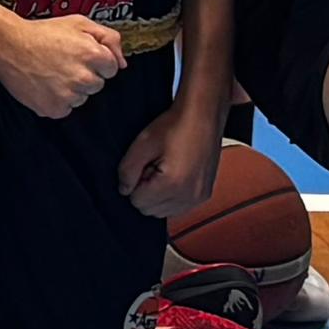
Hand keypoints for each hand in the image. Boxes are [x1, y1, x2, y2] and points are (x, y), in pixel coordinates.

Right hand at [0, 10, 130, 120]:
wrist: (7, 45)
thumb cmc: (42, 33)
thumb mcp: (79, 23)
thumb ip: (108, 38)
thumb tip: (123, 63)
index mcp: (92, 54)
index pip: (112, 68)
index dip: (96, 60)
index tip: (79, 55)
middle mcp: (83, 77)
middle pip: (97, 84)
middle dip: (85, 74)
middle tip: (63, 62)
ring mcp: (68, 95)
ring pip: (82, 97)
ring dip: (72, 88)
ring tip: (52, 72)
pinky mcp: (54, 109)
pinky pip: (66, 108)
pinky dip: (57, 99)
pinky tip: (45, 84)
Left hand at [119, 97, 223, 223]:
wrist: (203, 116)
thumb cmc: (176, 125)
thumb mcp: (143, 143)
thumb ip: (127, 170)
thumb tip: (124, 189)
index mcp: (173, 184)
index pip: (137, 202)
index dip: (134, 182)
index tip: (143, 165)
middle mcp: (189, 196)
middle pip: (150, 210)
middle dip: (146, 191)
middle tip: (153, 166)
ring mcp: (199, 197)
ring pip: (164, 212)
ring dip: (159, 195)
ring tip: (164, 169)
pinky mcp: (205, 194)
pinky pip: (179, 208)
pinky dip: (172, 196)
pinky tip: (175, 174)